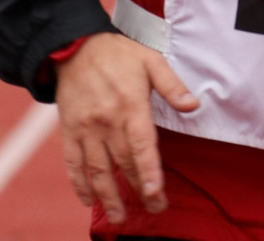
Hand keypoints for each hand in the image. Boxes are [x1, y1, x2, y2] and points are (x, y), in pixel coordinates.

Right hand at [54, 32, 200, 222]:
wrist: (75, 46)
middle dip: (138, 190)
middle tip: (153, 209)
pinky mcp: (69, 131)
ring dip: (108, 196)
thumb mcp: (151, 60)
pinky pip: (73, 163)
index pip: (141, 145)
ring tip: (119, 216)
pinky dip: (79, 184)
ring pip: (97, 169)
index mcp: (130, 105)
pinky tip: (89, 200)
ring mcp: (85, 128)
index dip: (149, 172)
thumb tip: (194, 105)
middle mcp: (106, 121)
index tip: (156, 194)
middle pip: (123, 163)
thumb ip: (172, 85)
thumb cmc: (119, 54)